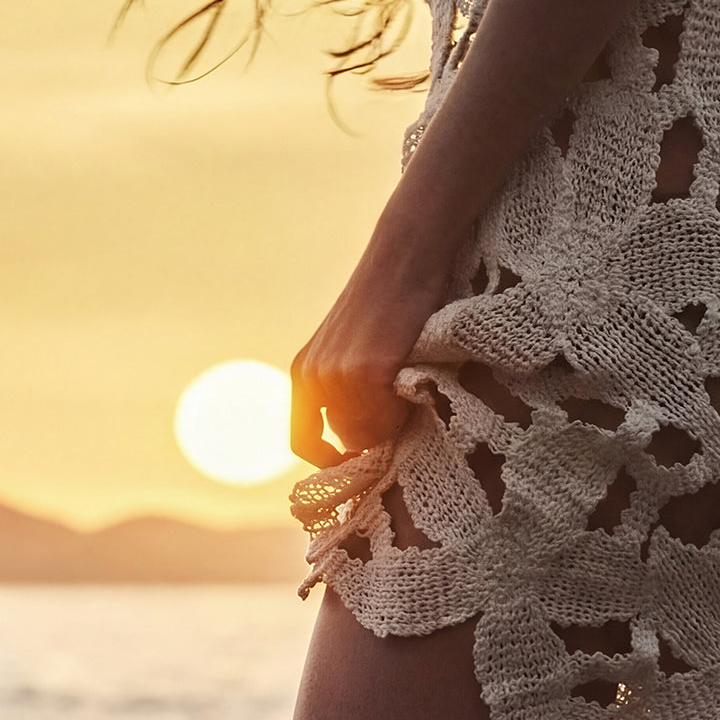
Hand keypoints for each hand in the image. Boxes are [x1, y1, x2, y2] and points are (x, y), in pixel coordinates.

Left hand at [289, 221, 453, 468]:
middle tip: (405, 413)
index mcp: (304, 372)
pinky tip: (415, 378)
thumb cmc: (391, 299)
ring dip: (394, 422)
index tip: (361, 462)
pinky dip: (405, 408)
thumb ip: (348, 384)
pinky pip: (388, 418)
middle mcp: (312, 378)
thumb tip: (368, 439)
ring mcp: (336, 377)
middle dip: (377, 435)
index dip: (331, 460)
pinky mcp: (364, 372)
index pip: (303, 440)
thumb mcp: (353, 344)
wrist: (404, 257)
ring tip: (412, 389)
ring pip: (369, 434)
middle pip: (347, 440)